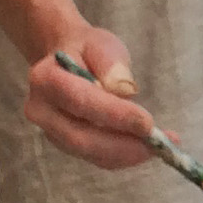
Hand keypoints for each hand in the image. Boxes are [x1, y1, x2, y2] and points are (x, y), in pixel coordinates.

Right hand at [23, 25, 154, 167]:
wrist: (67, 59)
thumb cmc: (86, 50)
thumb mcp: (101, 44)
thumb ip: (111, 64)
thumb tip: (122, 90)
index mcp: (46, 79)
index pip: (81, 101)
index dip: (115, 116)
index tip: (148, 123)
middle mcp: (41, 111)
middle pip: (81, 137)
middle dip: (123, 145)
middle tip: (158, 143)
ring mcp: (50, 132)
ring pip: (90, 152)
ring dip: (127, 154)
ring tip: (160, 146)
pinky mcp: (65, 145)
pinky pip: (96, 157)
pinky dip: (123, 156)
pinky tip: (145, 148)